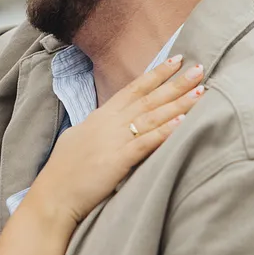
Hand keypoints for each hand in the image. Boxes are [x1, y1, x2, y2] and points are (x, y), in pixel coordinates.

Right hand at [28, 56, 204, 226]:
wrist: (53, 194)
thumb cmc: (64, 169)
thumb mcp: (79, 137)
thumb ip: (98, 126)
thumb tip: (108, 120)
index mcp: (101, 116)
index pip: (133, 89)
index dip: (156, 74)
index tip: (176, 60)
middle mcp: (109, 123)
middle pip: (148, 99)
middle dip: (175, 83)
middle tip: (199, 69)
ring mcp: (113, 141)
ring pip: (152, 117)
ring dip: (177, 104)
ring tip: (200, 92)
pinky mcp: (117, 161)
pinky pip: (145, 143)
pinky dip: (164, 132)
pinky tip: (182, 123)